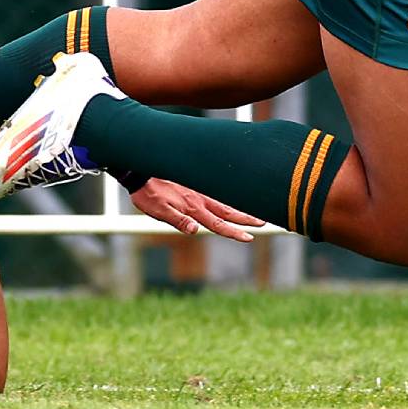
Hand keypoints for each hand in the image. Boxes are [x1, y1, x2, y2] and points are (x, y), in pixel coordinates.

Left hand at [129, 178, 264, 241]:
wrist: (142, 171)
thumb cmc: (148, 194)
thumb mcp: (158, 211)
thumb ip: (177, 220)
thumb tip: (195, 230)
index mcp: (193, 208)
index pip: (218, 224)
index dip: (234, 232)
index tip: (249, 237)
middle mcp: (200, 199)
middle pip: (228, 212)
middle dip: (247, 218)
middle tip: (265, 221)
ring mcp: (199, 191)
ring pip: (225, 201)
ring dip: (241, 207)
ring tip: (255, 211)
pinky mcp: (195, 185)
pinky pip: (216, 193)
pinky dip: (228, 197)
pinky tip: (233, 199)